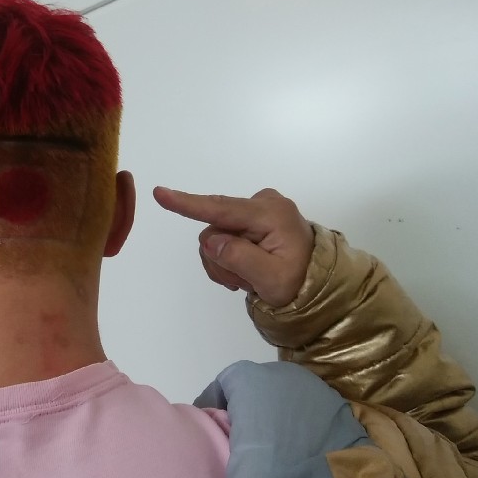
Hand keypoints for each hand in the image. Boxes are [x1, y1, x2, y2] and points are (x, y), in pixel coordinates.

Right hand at [152, 187, 314, 306]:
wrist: (317, 283)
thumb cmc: (298, 282)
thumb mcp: (272, 279)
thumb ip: (240, 258)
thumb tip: (212, 241)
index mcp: (269, 214)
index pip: (221, 209)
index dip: (189, 204)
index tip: (160, 194)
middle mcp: (261, 203)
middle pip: (214, 230)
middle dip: (221, 260)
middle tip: (241, 282)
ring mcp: (256, 209)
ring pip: (214, 237)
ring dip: (223, 262)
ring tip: (246, 278)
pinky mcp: (250, 218)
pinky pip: (221, 237)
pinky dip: (226, 258)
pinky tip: (244, 270)